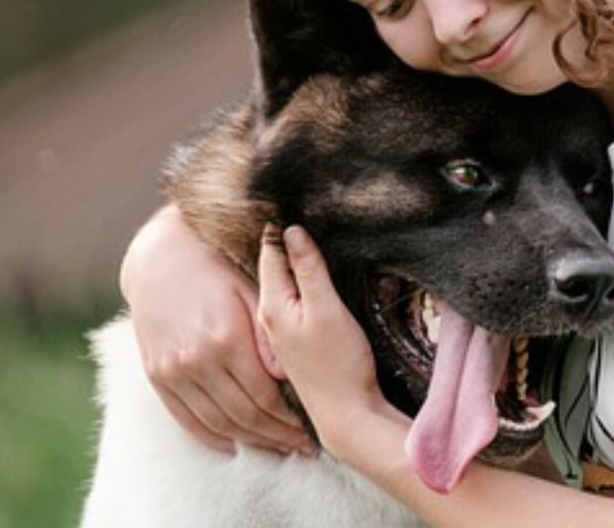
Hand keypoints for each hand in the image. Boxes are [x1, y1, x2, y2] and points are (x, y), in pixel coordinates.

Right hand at [119, 205, 314, 454]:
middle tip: (301, 447)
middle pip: (244, 415)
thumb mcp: (249, 288)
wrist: (159, 257)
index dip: (290, 418)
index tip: (311, 428)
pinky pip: (185, 418)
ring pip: (217, 422)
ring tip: (276, 448)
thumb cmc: (215, 265)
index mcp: (226, 338)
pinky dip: (210, 436)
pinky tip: (233, 444)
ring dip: (249, 441)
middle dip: (276, 435)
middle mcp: (197, 361)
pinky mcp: (157, 375)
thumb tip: (286, 374)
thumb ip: (268, 332)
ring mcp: (173, 371)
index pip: (265, 395)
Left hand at [256, 224, 388, 455]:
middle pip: (269, 268)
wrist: (346, 416)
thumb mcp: (326, 308)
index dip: (276, 224)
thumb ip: (308, 269)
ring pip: (277, 286)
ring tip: (289, 235)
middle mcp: (267, 318)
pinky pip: (286, 304)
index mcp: (272, 305)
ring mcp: (278, 334)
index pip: (269, 252)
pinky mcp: (293, 345)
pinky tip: (302, 279)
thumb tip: (292, 230)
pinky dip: (291, 285)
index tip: (279, 196)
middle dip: (276, 240)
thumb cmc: (338, 363)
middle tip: (282, 206)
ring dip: (283, 262)